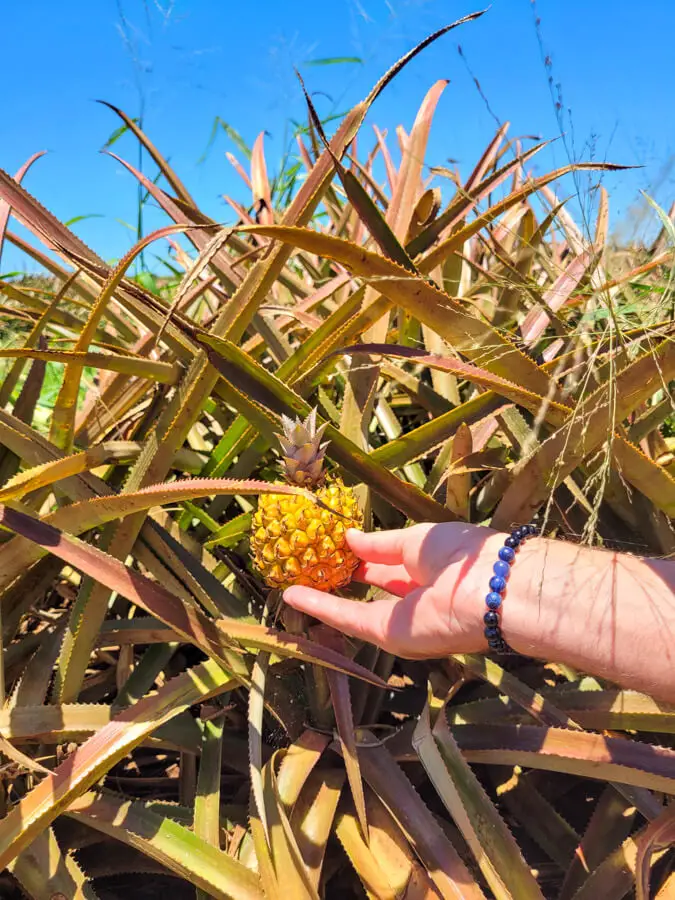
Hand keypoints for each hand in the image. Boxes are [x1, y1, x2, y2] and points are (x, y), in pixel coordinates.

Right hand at [283, 523, 505, 657]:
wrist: (490, 591)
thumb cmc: (461, 555)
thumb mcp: (415, 541)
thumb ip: (379, 545)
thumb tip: (349, 538)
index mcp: (427, 568)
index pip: (387, 562)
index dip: (360, 554)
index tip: (332, 545)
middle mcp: (413, 596)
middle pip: (370, 586)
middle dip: (341, 575)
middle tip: (306, 561)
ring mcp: (399, 618)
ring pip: (353, 606)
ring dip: (322, 594)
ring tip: (289, 579)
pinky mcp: (387, 633)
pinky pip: (348, 617)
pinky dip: (320, 606)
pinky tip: (293, 594)